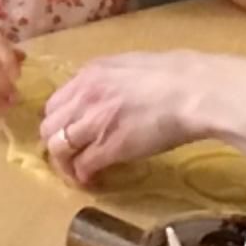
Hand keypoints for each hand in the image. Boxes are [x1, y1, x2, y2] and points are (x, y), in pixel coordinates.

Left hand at [39, 52, 217, 184]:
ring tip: (78, 172)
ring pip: (59, 149)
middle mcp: (84, 97)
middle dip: (56, 144)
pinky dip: (83, 176)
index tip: (69, 132)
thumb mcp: (130, 65)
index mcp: (90, 74)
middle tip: (70, 155)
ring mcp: (95, 123)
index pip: (54, 104)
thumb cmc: (176, 75)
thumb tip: (104, 91)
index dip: (59, 122)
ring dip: (66, 164)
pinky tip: (92, 180)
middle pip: (49, 128)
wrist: (196, 91)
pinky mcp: (110, 147)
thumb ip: (108, 78)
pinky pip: (83, 166)